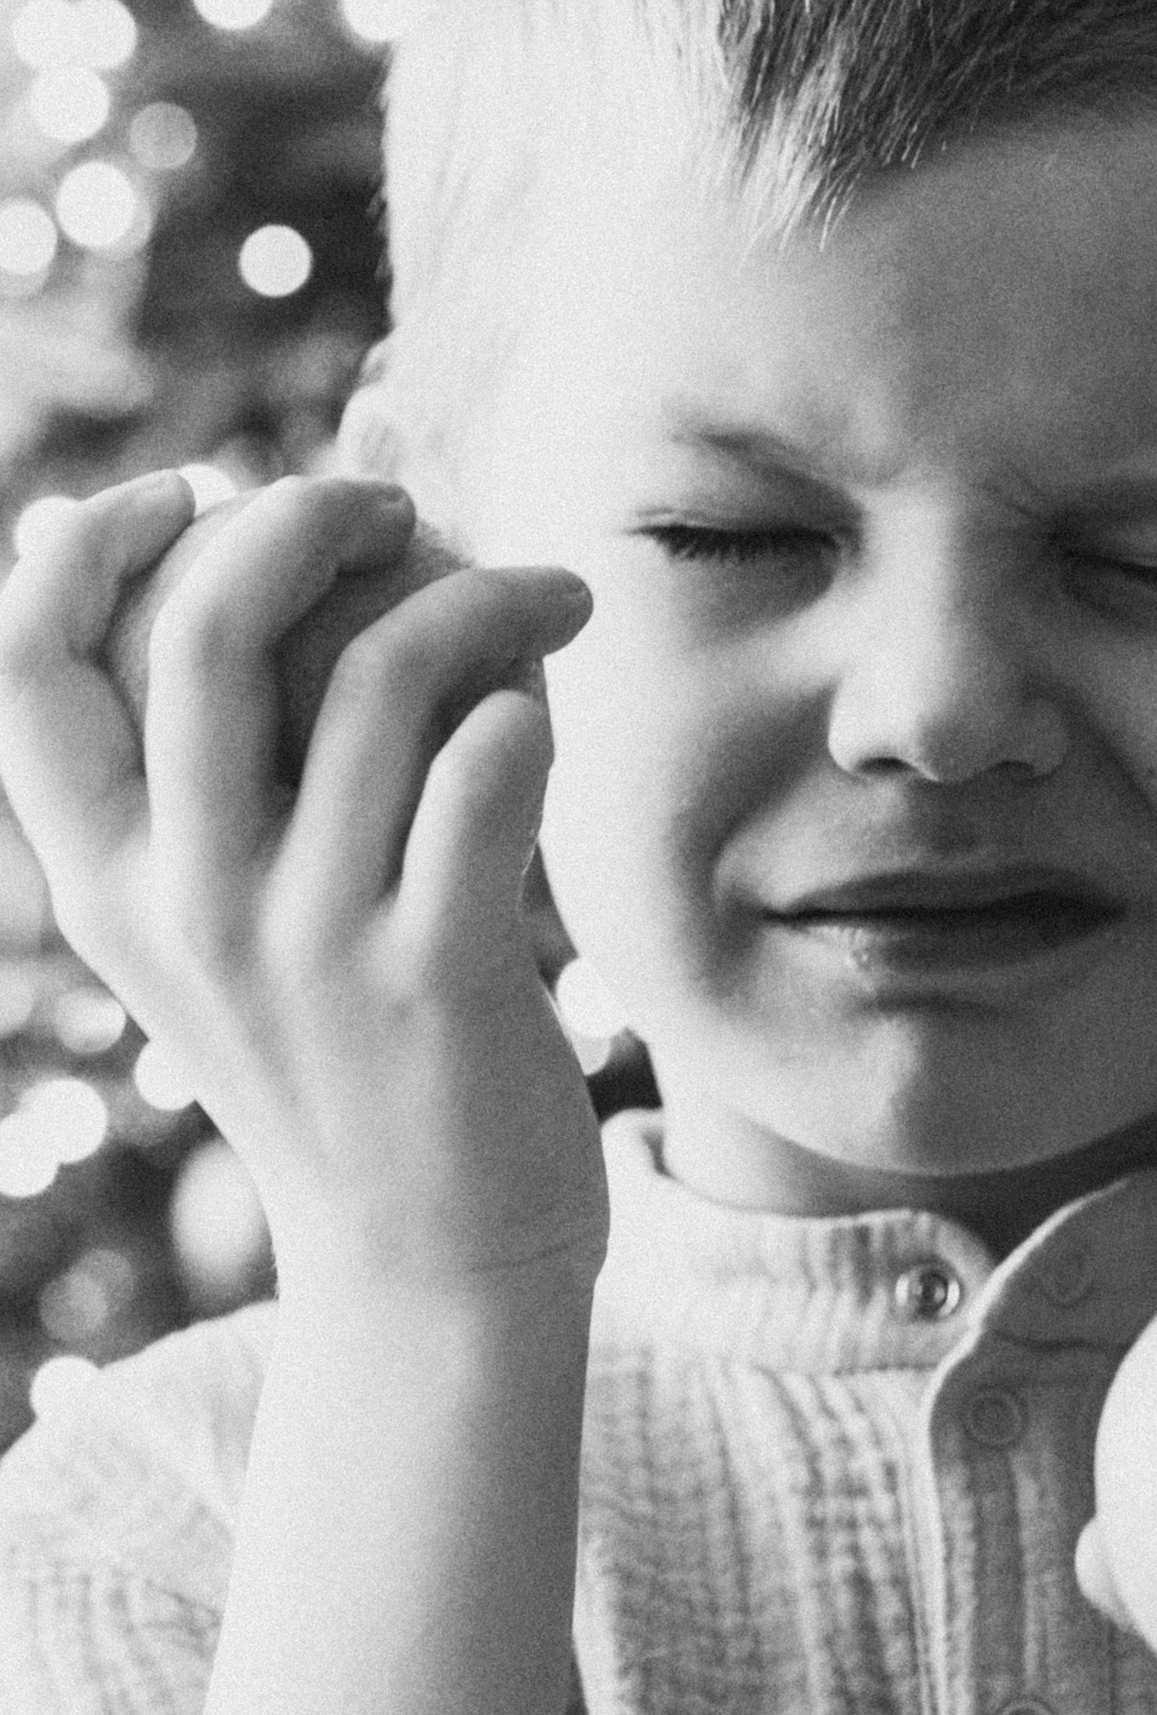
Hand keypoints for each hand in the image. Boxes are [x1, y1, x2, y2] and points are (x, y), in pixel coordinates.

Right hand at [0, 471, 605, 1304]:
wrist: (430, 1268)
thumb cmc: (354, 1049)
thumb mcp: (259, 896)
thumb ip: (278, 698)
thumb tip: (363, 446)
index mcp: (107, 876)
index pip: (25, 661)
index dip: (88, 541)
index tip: (187, 490)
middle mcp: (185, 902)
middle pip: (201, 628)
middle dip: (302, 518)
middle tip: (392, 504)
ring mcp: (307, 943)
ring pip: (374, 679)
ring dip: (475, 595)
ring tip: (543, 593)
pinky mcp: (437, 980)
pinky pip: (485, 780)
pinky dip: (526, 711)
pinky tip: (546, 715)